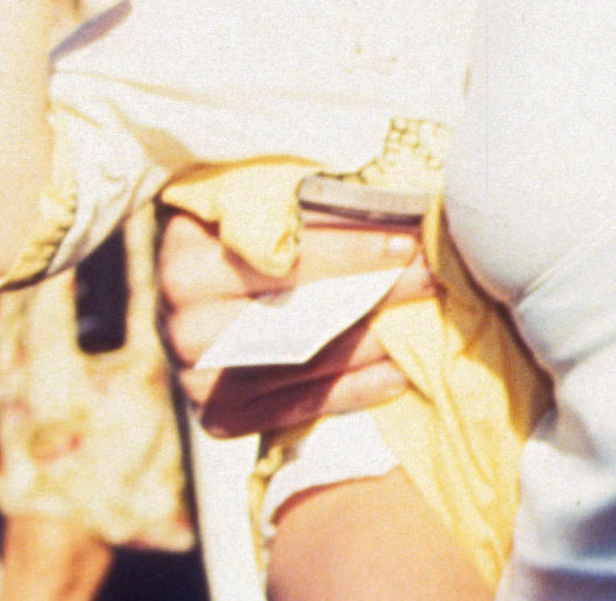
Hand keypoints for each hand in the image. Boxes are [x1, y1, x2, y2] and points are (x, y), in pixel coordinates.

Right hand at [158, 207, 428, 437]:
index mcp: (187, 259)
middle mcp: (184, 325)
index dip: (350, 251)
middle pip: (301, 314)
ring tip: (428, 322)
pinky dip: (354, 391)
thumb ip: (294, 201)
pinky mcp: (217, 418)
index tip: (406, 242)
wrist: (191, 296)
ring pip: (306, 362)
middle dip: (377, 294)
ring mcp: (197, 378)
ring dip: (375, 342)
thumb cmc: (234, 232)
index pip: (282, 259)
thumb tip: (383, 200)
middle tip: (432, 278)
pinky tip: (398, 373)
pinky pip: (299, 408)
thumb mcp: (248, 198)